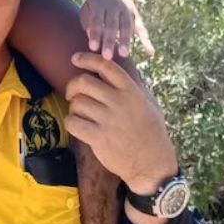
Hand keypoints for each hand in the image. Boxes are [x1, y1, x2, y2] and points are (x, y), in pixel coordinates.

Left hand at [64, 52, 177, 193]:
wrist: (152, 164)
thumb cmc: (150, 132)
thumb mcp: (148, 104)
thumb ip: (132, 87)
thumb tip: (113, 68)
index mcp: (132, 92)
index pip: (106, 66)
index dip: (87, 59)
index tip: (75, 58)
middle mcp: (120, 102)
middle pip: (84, 82)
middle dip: (73, 86)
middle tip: (73, 94)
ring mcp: (108, 120)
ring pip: (77, 102)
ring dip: (74, 108)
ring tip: (82, 114)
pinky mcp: (98, 137)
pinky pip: (72, 122)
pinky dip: (71, 122)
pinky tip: (78, 125)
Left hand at [80, 0, 152, 58]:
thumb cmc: (95, 4)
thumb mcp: (87, 8)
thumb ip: (87, 21)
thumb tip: (90, 36)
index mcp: (100, 5)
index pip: (97, 21)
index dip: (95, 34)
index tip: (93, 48)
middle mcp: (115, 7)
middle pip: (112, 25)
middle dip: (109, 41)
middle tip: (107, 56)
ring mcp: (127, 11)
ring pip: (127, 27)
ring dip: (126, 41)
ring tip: (124, 55)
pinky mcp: (136, 15)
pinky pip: (142, 28)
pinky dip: (146, 40)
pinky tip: (150, 53)